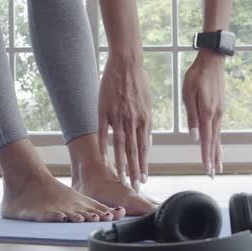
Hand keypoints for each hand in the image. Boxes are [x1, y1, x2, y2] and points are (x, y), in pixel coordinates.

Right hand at [98, 56, 152, 192]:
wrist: (126, 63)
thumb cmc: (139, 83)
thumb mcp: (148, 104)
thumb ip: (147, 125)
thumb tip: (148, 144)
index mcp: (144, 119)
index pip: (144, 147)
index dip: (144, 165)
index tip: (144, 179)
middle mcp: (133, 120)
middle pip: (134, 150)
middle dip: (135, 170)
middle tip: (135, 186)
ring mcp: (118, 116)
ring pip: (120, 145)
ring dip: (122, 164)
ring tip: (122, 179)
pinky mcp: (104, 110)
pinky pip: (103, 132)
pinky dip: (104, 146)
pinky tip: (105, 160)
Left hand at [182, 49, 225, 177]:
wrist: (212, 61)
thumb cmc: (197, 75)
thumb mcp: (189, 94)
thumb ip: (192, 116)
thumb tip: (195, 136)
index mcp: (207, 113)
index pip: (207, 140)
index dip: (206, 157)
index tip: (207, 169)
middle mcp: (216, 115)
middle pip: (215, 142)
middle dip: (213, 159)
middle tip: (213, 174)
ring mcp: (220, 112)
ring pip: (218, 136)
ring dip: (217, 152)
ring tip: (217, 165)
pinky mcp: (220, 108)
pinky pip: (218, 129)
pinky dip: (218, 141)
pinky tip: (217, 146)